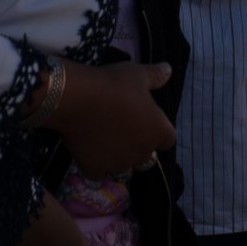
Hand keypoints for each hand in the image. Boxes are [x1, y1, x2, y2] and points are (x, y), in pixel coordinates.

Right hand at [51, 60, 175, 177]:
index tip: (146, 121)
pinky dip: (95, 166)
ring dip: (117, 157)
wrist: (78, 99)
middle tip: (121, 128)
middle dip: (137, 145)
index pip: (167, 140)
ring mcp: (118, 163)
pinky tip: (89, 153)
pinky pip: (98, 174)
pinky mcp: (95, 169)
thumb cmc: (113, 85)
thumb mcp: (138, 75)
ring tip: (104, 139)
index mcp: (158, 131)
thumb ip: (155, 76)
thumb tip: (168, 70)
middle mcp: (142, 152)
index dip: (158, 132)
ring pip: (123, 166)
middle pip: (145, 155)